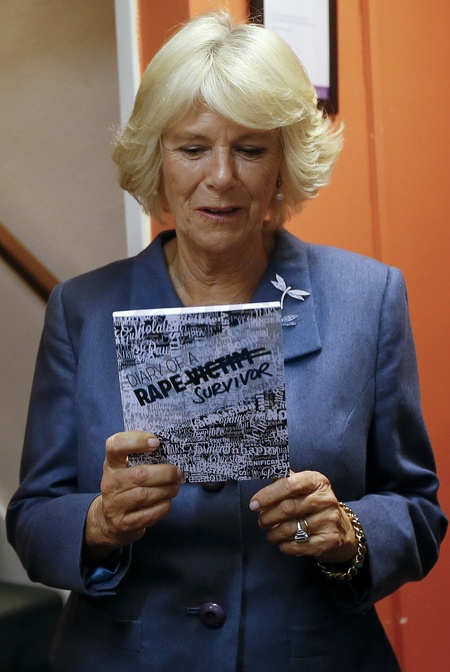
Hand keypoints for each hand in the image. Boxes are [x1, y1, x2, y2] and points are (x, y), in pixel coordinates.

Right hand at [84, 431, 182, 559]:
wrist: (108, 519)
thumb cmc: (124, 485)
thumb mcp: (125, 467)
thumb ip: (138, 452)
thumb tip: (162, 439)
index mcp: (111, 464)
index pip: (115, 445)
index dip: (136, 441)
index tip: (156, 442)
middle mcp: (110, 483)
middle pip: (139, 474)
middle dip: (165, 473)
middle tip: (178, 473)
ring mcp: (114, 505)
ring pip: (145, 495)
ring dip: (166, 490)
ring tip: (175, 487)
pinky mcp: (123, 523)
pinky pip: (147, 514)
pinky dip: (162, 507)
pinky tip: (167, 501)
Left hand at [249, 470, 356, 562]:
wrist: (342, 530)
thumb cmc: (314, 506)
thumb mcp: (304, 487)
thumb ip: (285, 479)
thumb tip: (262, 469)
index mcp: (317, 481)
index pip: (289, 484)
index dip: (268, 495)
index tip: (253, 504)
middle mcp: (326, 499)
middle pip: (287, 508)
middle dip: (268, 517)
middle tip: (261, 521)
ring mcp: (329, 520)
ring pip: (290, 529)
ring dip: (274, 533)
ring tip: (270, 533)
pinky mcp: (329, 540)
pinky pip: (297, 545)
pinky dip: (284, 546)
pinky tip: (283, 543)